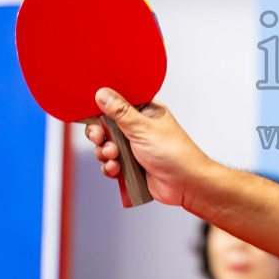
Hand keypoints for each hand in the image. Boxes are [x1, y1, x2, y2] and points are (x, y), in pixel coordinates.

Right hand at [84, 89, 211, 207]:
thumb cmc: (175, 153)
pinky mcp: (130, 166)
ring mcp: (133, 147)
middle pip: (105, 126)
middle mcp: (137, 128)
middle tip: (101, 138)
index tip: (92, 114)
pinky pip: (110, 164)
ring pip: (105, 146)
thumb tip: (103, 94)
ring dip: (105, 152)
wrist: (185, 184)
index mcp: (144, 112)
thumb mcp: (143, 128)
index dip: (102, 109)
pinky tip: (117, 168)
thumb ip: (121, 112)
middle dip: (99, 134)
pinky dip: (110, 167)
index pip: (116, 104)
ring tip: (115, 156)